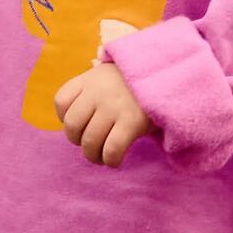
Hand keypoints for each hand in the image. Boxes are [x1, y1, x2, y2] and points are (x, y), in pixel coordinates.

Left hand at [53, 17, 156, 167]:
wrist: (171, 73)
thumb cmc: (140, 80)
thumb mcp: (113, 72)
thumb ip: (95, 88)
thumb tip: (83, 116)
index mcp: (91, 78)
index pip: (61, 101)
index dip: (65, 118)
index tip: (80, 123)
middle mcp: (98, 92)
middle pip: (71, 126)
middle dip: (77, 141)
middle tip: (90, 144)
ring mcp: (114, 107)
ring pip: (89, 142)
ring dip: (93, 156)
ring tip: (101, 157)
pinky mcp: (132, 122)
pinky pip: (111, 150)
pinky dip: (110, 160)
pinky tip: (115, 160)